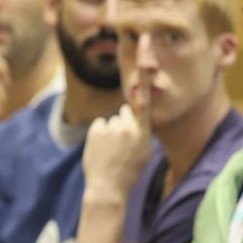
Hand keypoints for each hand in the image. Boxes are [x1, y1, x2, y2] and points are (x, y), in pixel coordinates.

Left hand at [82, 84, 154, 199]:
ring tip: (110, 152)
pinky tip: (101, 149)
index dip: (144, 78)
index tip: (144, 54)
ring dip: (110, 132)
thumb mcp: (144, 153)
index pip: (145, 102)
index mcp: (144, 134)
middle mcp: (128, 127)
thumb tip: (131, 115)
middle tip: (121, 144)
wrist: (108, 189)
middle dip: (123, 123)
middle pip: (125, 112)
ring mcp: (111, 128)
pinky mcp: (97, 130)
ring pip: (111, 121)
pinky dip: (99, 135)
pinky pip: (99, 125)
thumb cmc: (129, 172)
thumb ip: (141, 131)